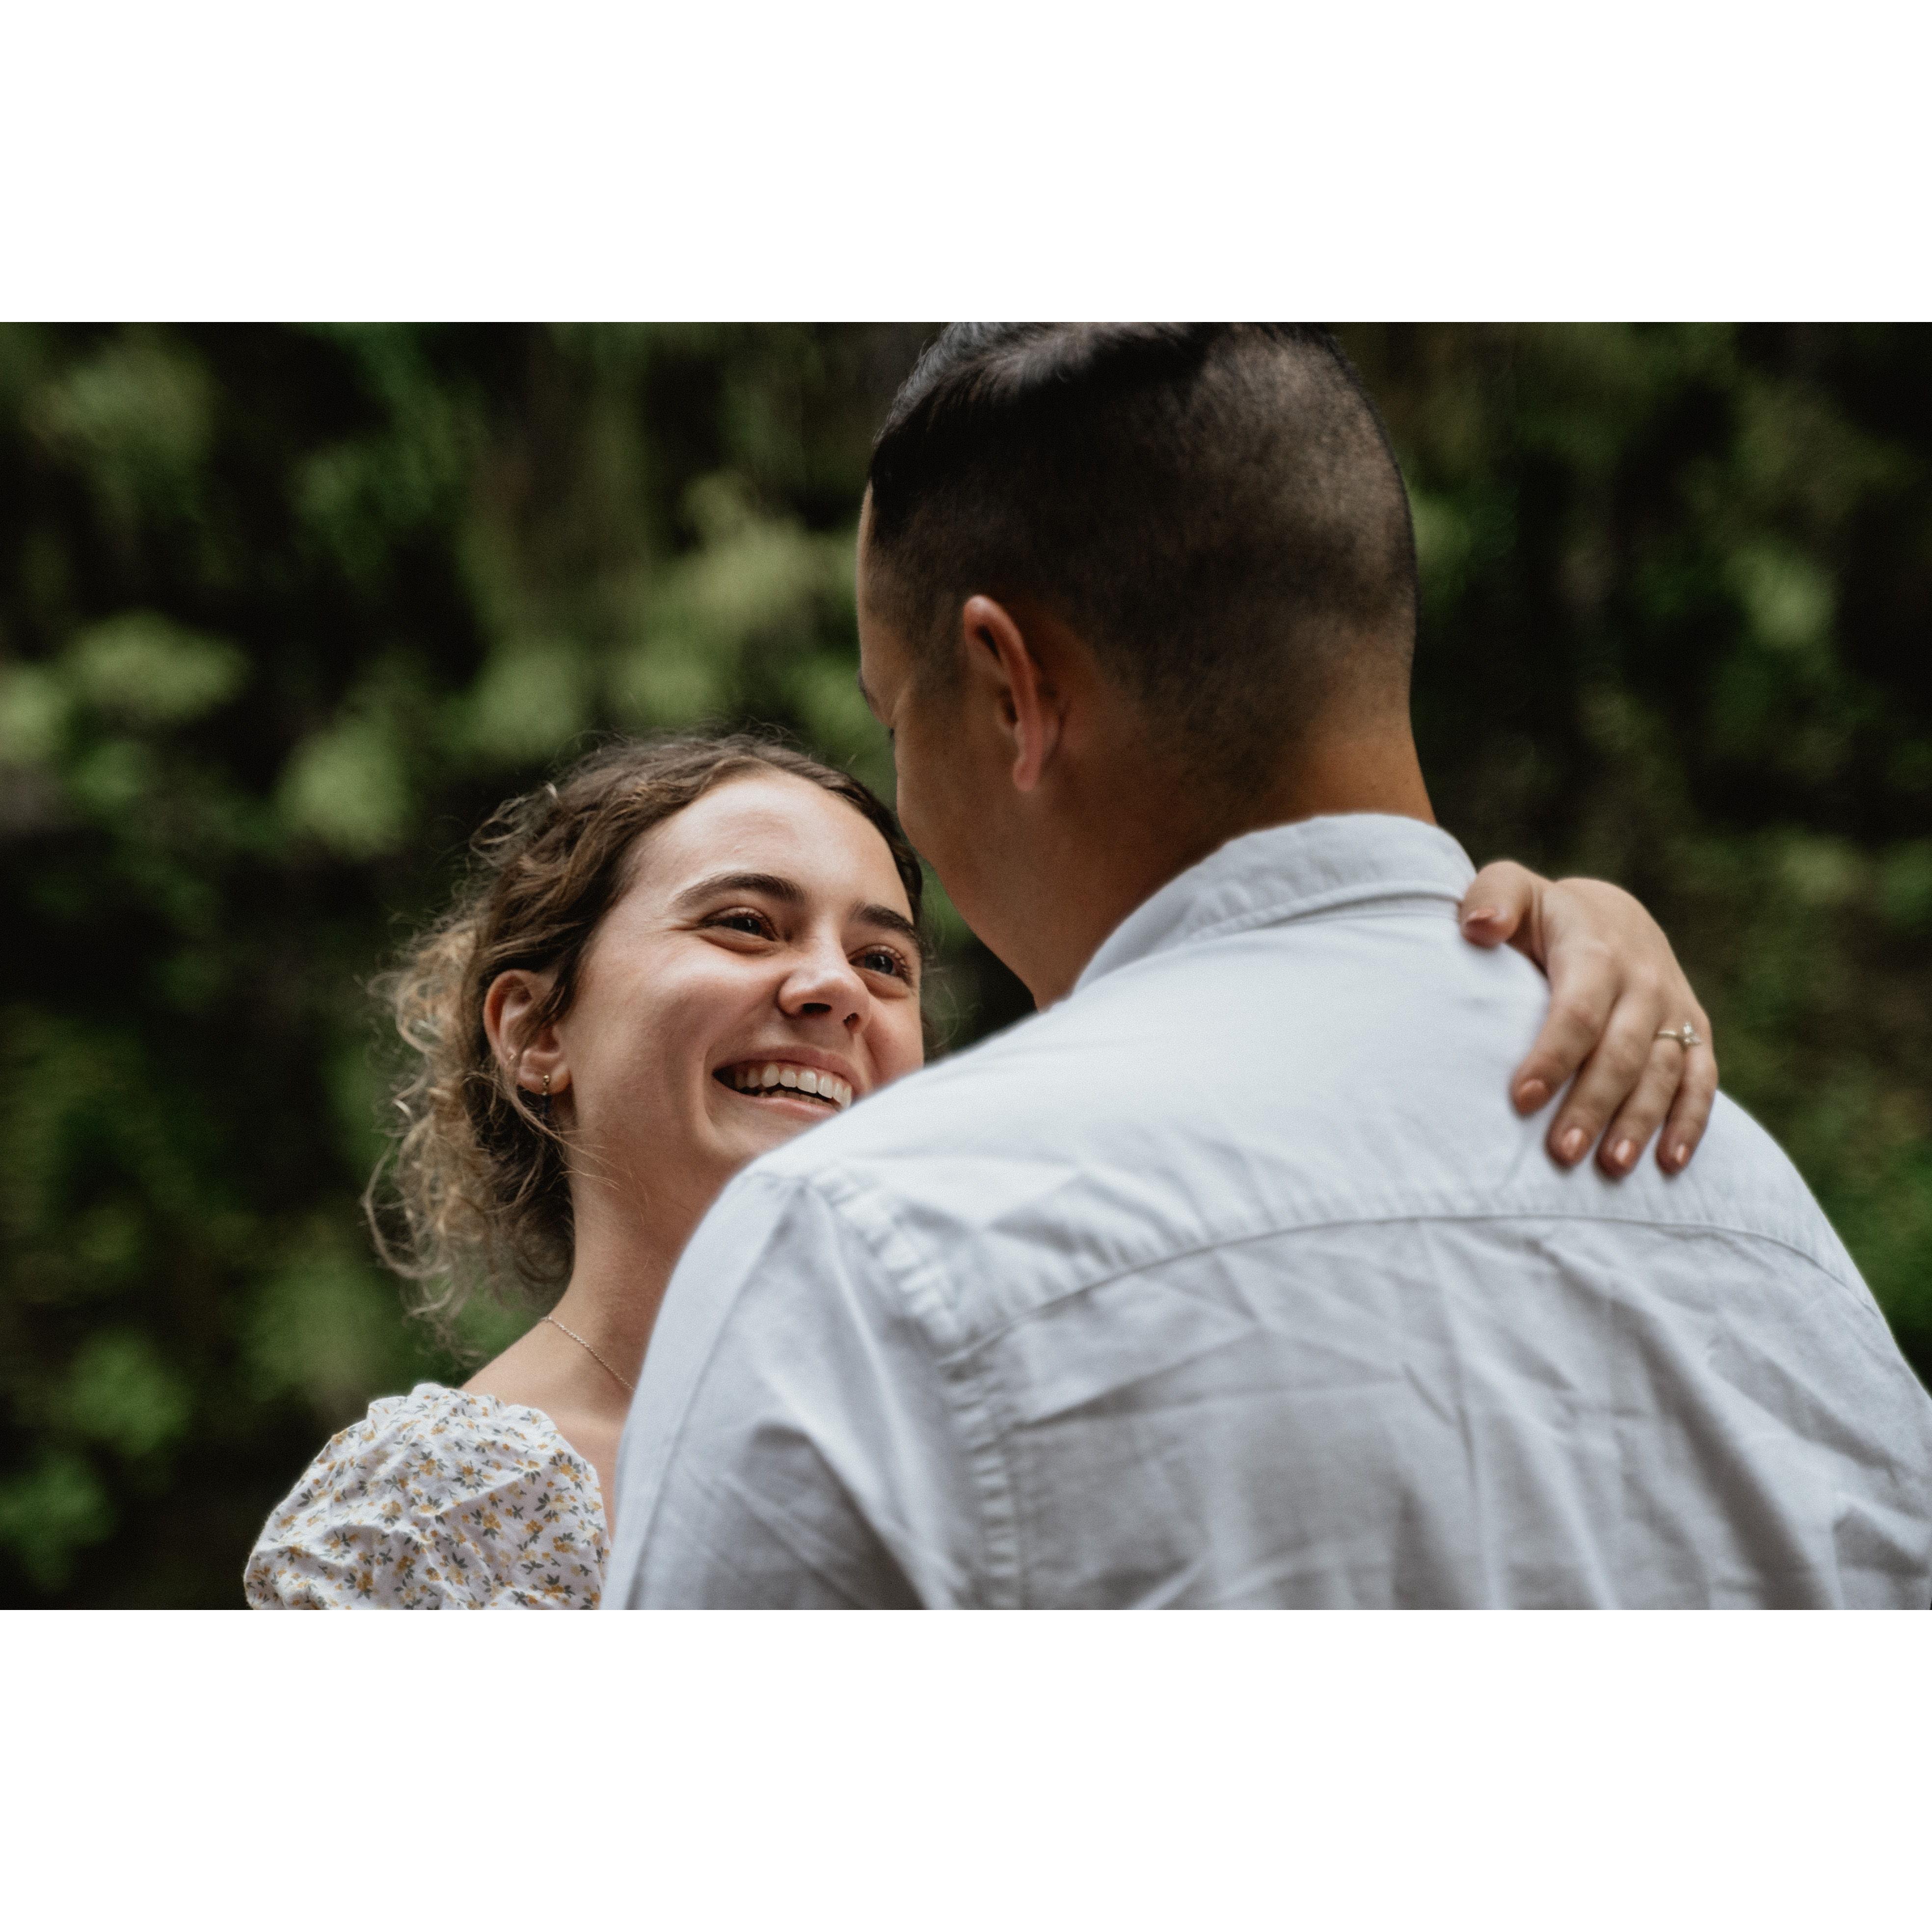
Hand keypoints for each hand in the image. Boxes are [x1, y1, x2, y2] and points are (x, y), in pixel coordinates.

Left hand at [1459, 862, 1716, 1177]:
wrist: (1611, 915)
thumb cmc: (1544, 915)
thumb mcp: (1515, 890)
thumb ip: (1493, 899)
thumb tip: (1479, 926)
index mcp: (1597, 950)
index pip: (1578, 1011)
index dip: (1553, 1056)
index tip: (1522, 1099)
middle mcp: (1644, 982)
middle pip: (1621, 1053)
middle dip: (1593, 1105)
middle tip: (1560, 1153)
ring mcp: (1674, 1010)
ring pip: (1664, 1073)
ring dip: (1640, 1123)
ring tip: (1610, 1167)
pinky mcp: (1693, 1032)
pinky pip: (1701, 1081)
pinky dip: (1690, 1122)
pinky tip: (1670, 1163)